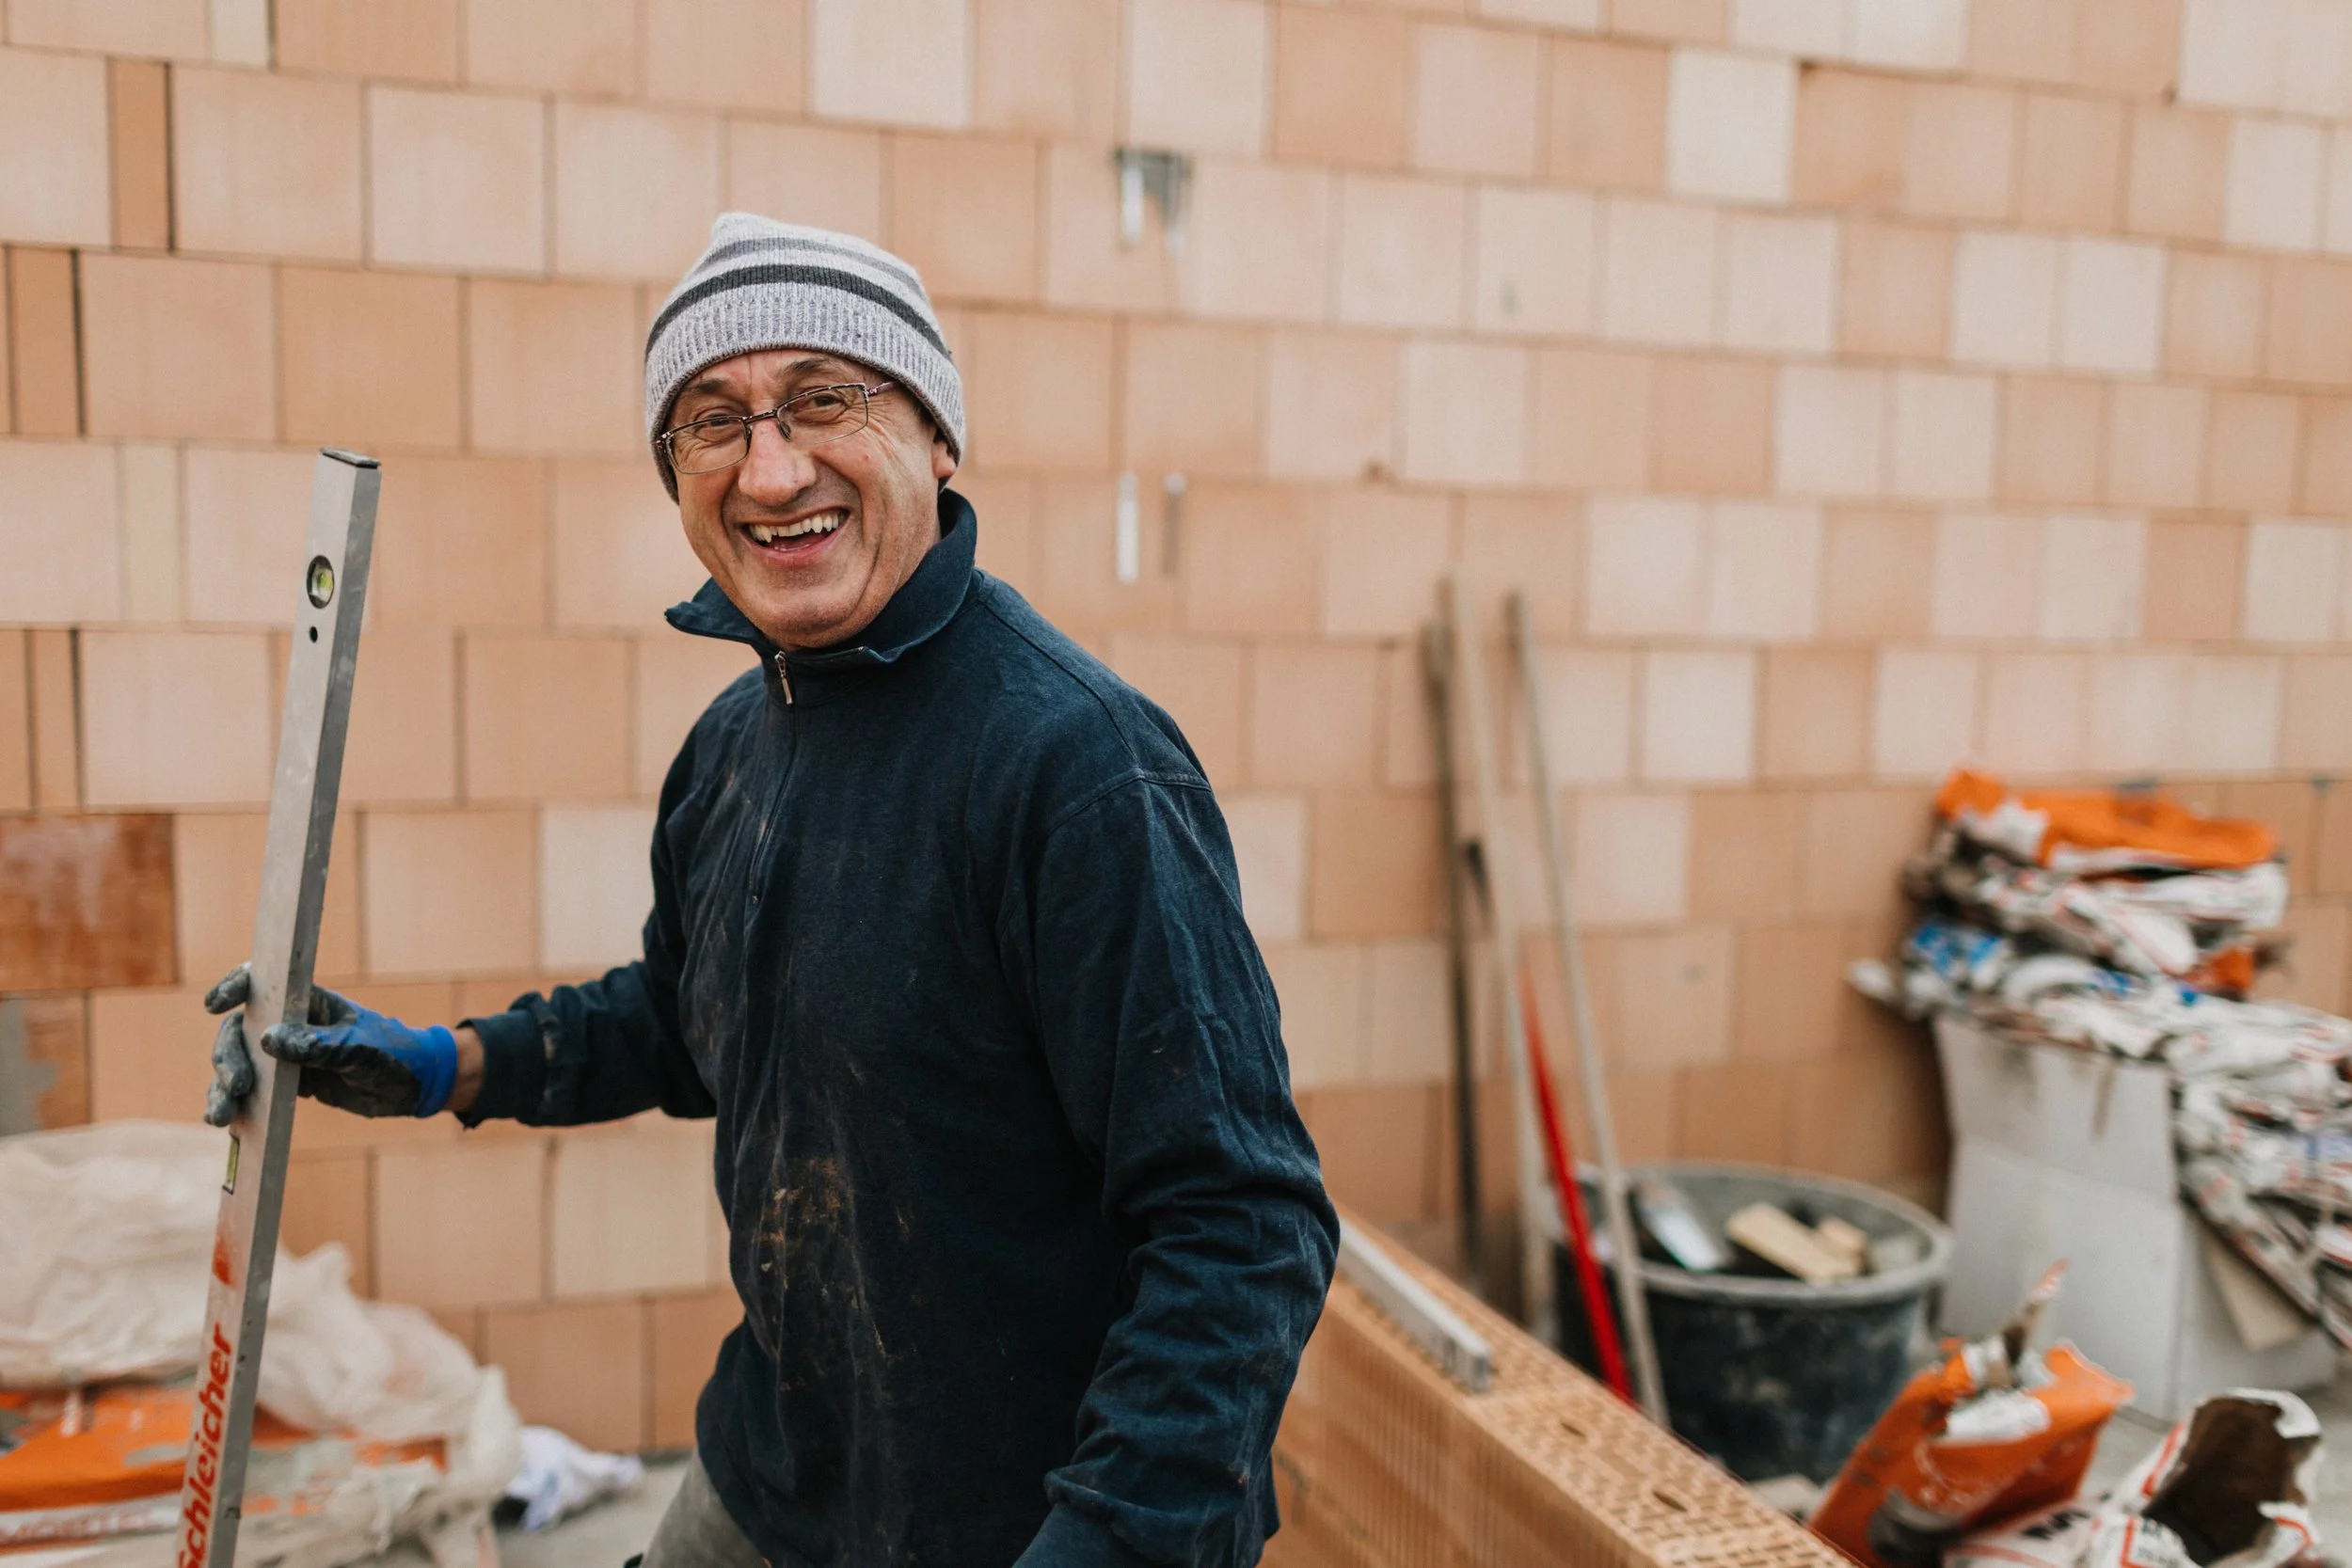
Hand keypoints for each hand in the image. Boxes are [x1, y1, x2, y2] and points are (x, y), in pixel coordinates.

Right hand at [203, 964, 459, 1124]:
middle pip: (240, 1032)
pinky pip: (252, 1091)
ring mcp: (286, 1055)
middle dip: (229, 1056)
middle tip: (239, 1085)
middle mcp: (291, 1024)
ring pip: (240, 1064)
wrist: (416, 1087)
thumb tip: (268, 1039)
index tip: (214, 1005)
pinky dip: (236, 1104)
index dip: (235, 987)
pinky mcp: (288, 1084)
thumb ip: (320, 1045)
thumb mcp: (362, 1050)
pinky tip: (225, 1121)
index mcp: (311, 1001)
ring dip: (223, 1087)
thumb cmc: (396, 1055)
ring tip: (220, 1116)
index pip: (264, 984)